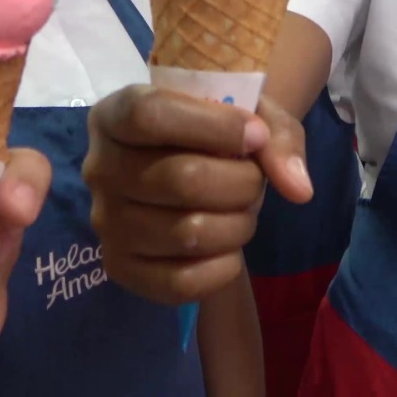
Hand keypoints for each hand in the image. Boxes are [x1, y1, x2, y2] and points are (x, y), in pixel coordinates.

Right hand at [83, 86, 310, 305]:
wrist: (190, 172)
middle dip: (241, 182)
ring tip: (243, 212)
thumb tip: (298, 188)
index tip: (254, 134)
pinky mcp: (119, 267)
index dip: (214, 126)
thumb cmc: (212, 134)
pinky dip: (223, 267)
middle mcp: (98, 167)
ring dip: (237, 224)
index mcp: (114, 114)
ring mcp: (105, 222)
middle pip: (180, 179)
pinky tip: (229, 248)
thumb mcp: (248, 115)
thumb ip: (277, 137)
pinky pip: (179, 282)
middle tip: (255, 182)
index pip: (150, 115)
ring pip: (186, 232)